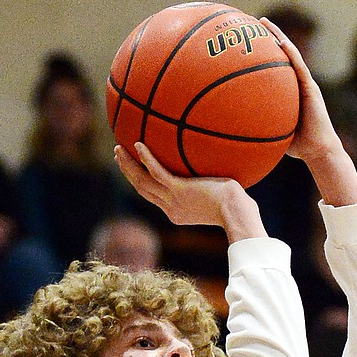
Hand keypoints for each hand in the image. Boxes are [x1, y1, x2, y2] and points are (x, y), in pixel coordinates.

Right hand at [116, 144, 261, 241]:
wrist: (237, 212)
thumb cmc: (237, 206)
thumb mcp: (221, 199)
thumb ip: (214, 190)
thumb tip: (223, 176)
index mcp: (177, 212)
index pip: (154, 197)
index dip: (140, 182)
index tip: (134, 169)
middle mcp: (171, 208)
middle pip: (142, 189)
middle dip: (128, 172)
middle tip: (119, 157)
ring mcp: (173, 200)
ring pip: (142, 182)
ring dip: (128, 165)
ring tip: (118, 149)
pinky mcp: (179, 190)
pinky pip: (157, 172)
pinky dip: (146, 159)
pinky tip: (138, 144)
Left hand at [260, 17, 341, 165]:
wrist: (319, 151)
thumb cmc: (298, 146)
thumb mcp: (273, 131)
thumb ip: (259, 123)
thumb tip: (233, 127)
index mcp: (290, 91)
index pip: (274, 66)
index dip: (263, 51)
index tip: (248, 39)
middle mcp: (298, 83)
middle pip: (282, 54)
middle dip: (268, 36)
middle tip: (253, 22)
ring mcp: (306, 84)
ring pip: (291, 54)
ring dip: (278, 36)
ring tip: (263, 22)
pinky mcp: (311, 89)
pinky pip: (300, 67)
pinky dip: (291, 54)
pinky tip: (281, 42)